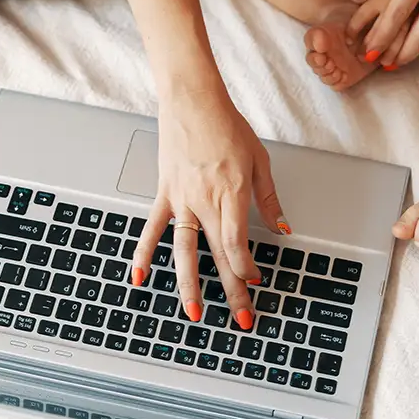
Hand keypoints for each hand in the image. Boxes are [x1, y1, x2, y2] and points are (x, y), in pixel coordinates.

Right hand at [131, 89, 289, 328]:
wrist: (192, 100)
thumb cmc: (226, 124)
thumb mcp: (259, 159)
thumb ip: (268, 197)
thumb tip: (281, 226)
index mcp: (232, 193)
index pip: (238, 244)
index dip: (248, 267)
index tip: (256, 279)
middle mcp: (206, 200)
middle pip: (219, 254)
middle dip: (233, 290)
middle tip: (242, 318)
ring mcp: (182, 199)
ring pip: (185, 251)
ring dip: (190, 285)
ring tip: (195, 313)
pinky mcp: (165, 193)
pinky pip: (153, 228)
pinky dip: (143, 254)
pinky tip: (138, 278)